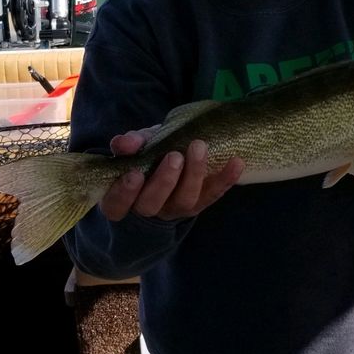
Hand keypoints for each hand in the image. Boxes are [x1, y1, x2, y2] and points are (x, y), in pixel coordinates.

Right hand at [99, 130, 243, 222]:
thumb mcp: (135, 147)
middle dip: (164, 180)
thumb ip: (129, 144)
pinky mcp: (199, 204)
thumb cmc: (145, 156)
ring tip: (199, 148)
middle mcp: (148, 209)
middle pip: (152, 204)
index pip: (116, 205)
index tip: (134, 173)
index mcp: (124, 198)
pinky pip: (212, 195)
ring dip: (193, 174)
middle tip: (175, 156)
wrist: (170, 164)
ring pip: (184, 201)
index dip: (124, 192)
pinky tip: (236, 162)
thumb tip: (126, 144)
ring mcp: (175, 209)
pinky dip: (226, 179)